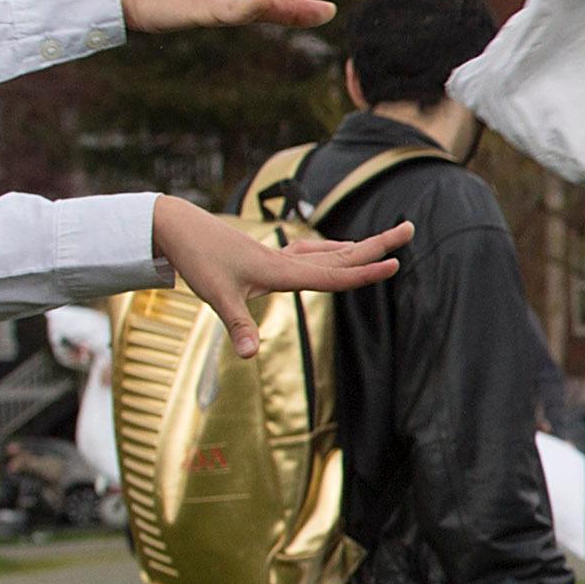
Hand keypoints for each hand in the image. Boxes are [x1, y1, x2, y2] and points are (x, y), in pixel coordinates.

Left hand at [149, 197, 406, 353]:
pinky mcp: (268, 255)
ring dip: (357, 248)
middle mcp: (287, 260)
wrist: (176, 227)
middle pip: (342, 255)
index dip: (366, 273)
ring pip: (329, 252)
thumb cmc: (197, 260)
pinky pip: (310, 252)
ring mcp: (279, 255)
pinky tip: (333, 249)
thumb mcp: (215, 295)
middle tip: (409, 229)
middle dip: (377, 245)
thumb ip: (237, 325)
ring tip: (380, 243)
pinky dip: (330, 249)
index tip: (396, 263)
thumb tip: (249, 356)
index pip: (334, 275)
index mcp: (281, 271)